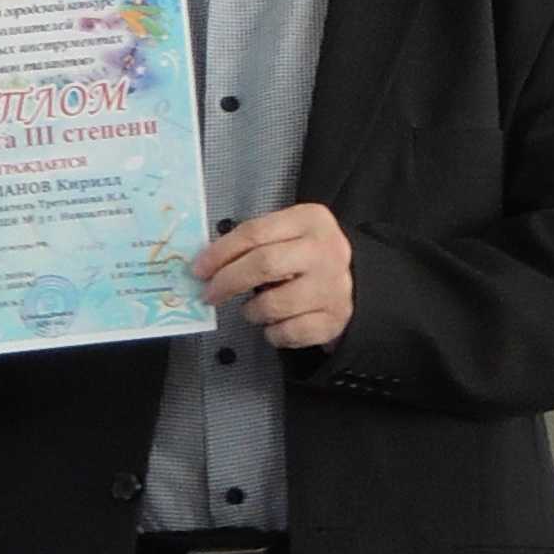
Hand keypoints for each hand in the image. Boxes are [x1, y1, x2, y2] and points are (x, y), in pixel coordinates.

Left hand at [198, 201, 354, 350]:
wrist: (355, 284)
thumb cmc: (306, 256)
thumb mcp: (287, 234)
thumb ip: (254, 242)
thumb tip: (206, 264)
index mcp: (310, 220)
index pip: (255, 233)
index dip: (220, 252)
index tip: (198, 269)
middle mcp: (326, 251)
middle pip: (263, 265)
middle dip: (227, 281)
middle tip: (209, 294)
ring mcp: (333, 287)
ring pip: (273, 305)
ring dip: (251, 311)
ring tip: (251, 309)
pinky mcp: (334, 320)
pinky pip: (288, 333)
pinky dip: (272, 333)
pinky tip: (274, 324)